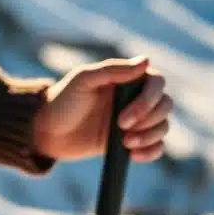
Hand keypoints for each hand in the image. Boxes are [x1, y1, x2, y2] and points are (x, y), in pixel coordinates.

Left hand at [32, 56, 171, 162]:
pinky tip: (133, 154)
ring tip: (125, 143)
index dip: (149, 99)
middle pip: (165, 104)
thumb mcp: (83, 80)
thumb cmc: (63, 101)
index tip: (125, 115)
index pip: (156, 82)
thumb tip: (146, 60)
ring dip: (151, 136)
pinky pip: (157, 147)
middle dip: (149, 119)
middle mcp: (134, 98)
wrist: (48, 132)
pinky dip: (152, 151)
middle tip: (120, 127)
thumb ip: (112, 69)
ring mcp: (135, 121)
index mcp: (125, 79)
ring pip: (163, 126)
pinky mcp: (132, 141)